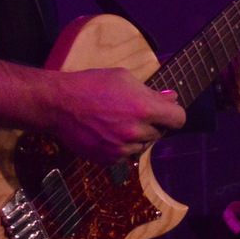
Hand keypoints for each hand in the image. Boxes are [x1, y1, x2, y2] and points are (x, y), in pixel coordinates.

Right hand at [47, 68, 185, 165]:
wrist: (60, 104)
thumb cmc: (91, 85)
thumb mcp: (124, 78)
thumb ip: (151, 92)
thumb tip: (172, 98)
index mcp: (144, 109)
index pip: (179, 119)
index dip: (174, 114)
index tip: (166, 111)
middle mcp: (136, 132)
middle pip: (160, 133)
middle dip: (153, 123)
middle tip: (133, 112)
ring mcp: (122, 149)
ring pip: (143, 146)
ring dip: (137, 137)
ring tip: (117, 122)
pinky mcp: (109, 159)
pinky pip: (126, 156)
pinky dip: (122, 147)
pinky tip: (107, 132)